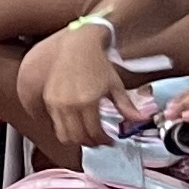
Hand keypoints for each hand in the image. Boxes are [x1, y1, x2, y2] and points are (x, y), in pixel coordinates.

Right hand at [26, 20, 122, 148]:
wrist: (77, 45)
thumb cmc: (97, 63)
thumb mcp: (115, 85)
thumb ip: (126, 106)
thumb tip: (140, 119)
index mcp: (88, 102)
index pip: (94, 133)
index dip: (103, 141)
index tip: (110, 140)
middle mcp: (69, 104)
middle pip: (77, 138)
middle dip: (90, 143)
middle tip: (99, 141)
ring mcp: (56, 102)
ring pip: (63, 134)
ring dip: (76, 139)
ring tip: (86, 134)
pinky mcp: (49, 99)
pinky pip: (55, 123)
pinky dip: (66, 128)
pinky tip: (76, 123)